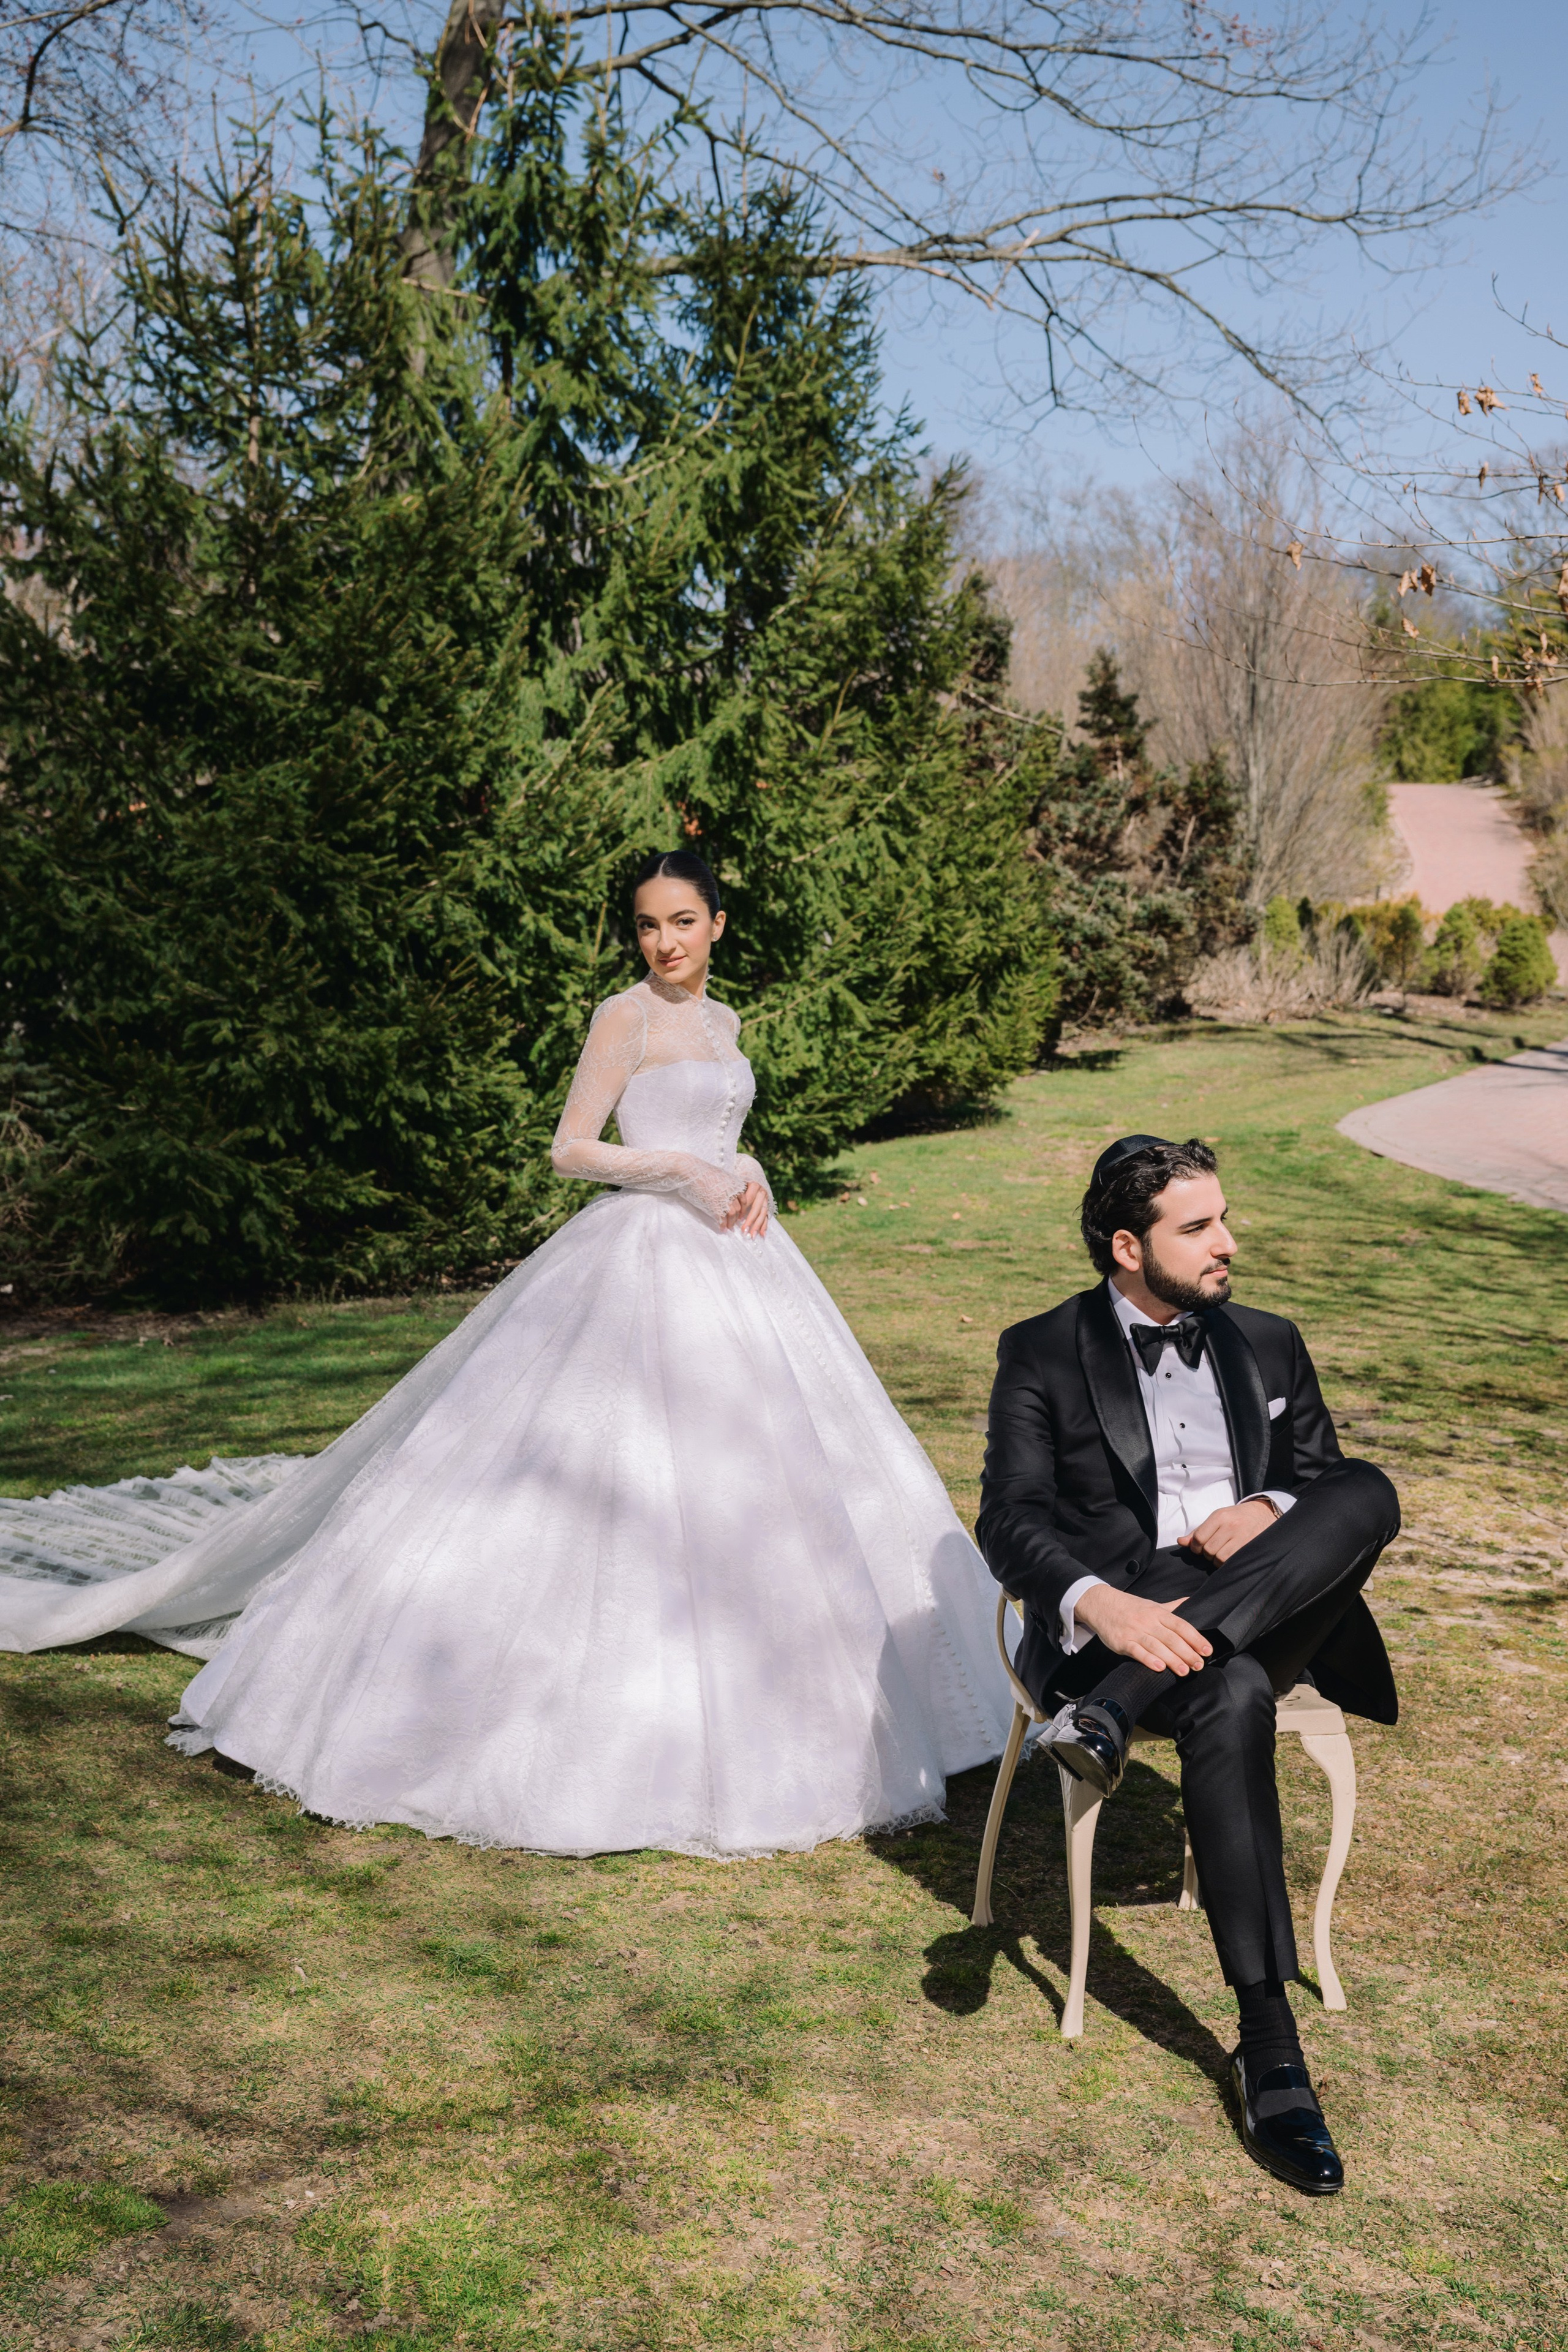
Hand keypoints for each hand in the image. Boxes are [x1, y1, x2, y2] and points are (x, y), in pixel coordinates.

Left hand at [721, 1180, 769, 1238]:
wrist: (752, 1174)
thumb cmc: (741, 1180)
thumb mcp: (737, 1183)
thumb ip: (734, 1192)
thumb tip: (726, 1205)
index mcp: (754, 1186)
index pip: (748, 1199)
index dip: (743, 1209)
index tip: (737, 1218)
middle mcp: (762, 1193)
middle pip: (757, 1208)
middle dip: (750, 1220)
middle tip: (744, 1231)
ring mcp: (766, 1200)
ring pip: (762, 1214)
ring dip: (758, 1226)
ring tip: (752, 1235)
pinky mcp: (767, 1205)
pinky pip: (766, 1217)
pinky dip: (764, 1226)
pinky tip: (762, 1234)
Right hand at [1072, 1584, 1212, 1675]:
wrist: (1101, 1604)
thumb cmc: (1130, 1607)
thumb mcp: (1152, 1604)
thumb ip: (1173, 1607)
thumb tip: (1192, 1602)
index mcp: (1158, 1613)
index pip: (1181, 1625)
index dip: (1195, 1638)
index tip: (1207, 1650)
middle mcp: (1148, 1621)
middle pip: (1172, 1638)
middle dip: (1187, 1652)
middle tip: (1199, 1665)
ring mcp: (1134, 1632)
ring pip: (1157, 1646)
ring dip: (1172, 1659)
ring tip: (1184, 1671)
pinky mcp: (1122, 1642)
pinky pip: (1137, 1651)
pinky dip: (1148, 1659)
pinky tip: (1159, 1667)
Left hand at [1177, 1497, 1278, 1562]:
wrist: (1264, 1513)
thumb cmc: (1236, 1517)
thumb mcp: (1217, 1518)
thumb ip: (1198, 1531)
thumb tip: (1181, 1542)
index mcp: (1220, 1516)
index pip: (1199, 1537)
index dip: (1195, 1547)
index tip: (1199, 1548)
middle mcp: (1231, 1526)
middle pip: (1209, 1550)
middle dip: (1208, 1554)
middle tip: (1214, 1550)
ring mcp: (1242, 1537)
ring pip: (1220, 1558)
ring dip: (1218, 1560)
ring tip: (1223, 1554)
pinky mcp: (1251, 1547)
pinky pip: (1232, 1562)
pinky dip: (1228, 1563)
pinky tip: (1231, 1558)